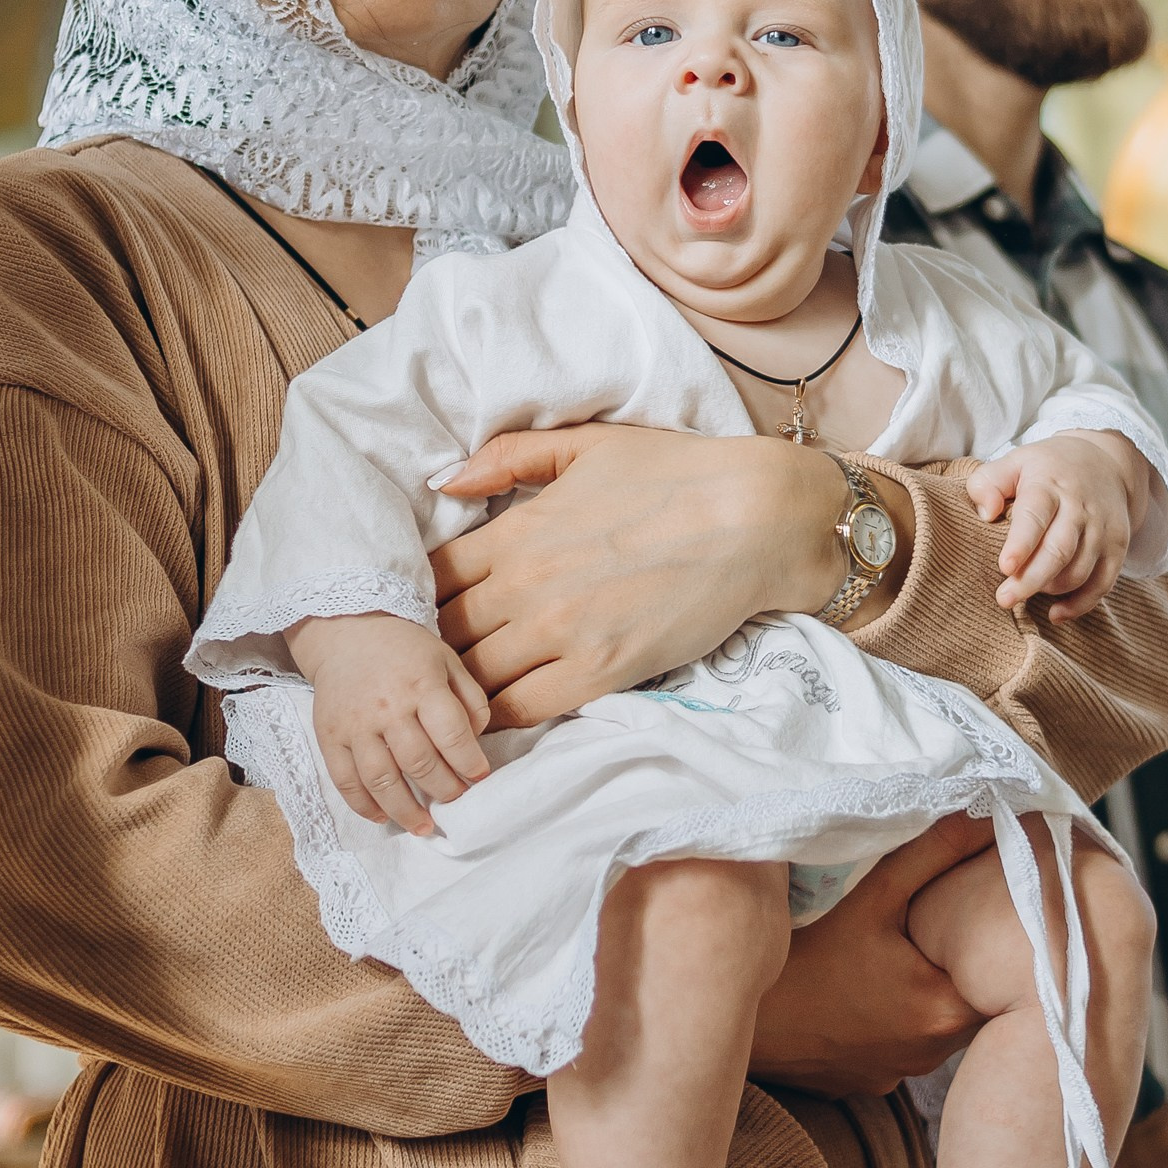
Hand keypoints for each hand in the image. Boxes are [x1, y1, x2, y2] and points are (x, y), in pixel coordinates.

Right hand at [288, 611, 489, 835]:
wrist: (347, 631)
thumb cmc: (405, 650)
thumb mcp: (447, 661)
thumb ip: (469, 700)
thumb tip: (475, 742)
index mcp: (422, 685)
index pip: (452, 735)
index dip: (470, 763)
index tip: (480, 778)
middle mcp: (387, 708)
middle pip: (419, 763)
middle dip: (444, 790)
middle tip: (456, 801)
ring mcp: (355, 725)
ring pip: (382, 780)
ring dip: (405, 810)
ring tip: (424, 826)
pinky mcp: (329, 736)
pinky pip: (345, 780)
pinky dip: (364, 805)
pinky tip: (383, 816)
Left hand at [432, 427, 868, 727]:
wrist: (753, 518)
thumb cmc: (674, 474)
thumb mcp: (586, 446)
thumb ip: (509, 458)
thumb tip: (445, 481)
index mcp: (518, 532)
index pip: (430, 578)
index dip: (414, 599)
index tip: (418, 611)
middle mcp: (527, 587)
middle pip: (442, 636)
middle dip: (428, 652)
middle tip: (426, 665)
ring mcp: (561, 634)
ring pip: (472, 680)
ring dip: (455, 690)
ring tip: (449, 699)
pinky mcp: (600, 672)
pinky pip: (521, 711)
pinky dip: (495, 719)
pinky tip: (489, 720)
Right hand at [748, 815, 988, 1095]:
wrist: (742, 1016)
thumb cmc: (808, 956)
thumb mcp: (873, 897)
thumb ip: (934, 855)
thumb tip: (984, 818)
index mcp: (944, 1012)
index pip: (1000, 979)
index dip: (993, 942)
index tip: (979, 914)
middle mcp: (929, 1055)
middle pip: (968, 1001)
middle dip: (958, 963)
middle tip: (939, 925)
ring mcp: (896, 1074)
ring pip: (933, 1024)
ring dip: (926, 992)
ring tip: (902, 954)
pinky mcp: (867, 1082)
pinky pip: (899, 1045)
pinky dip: (894, 1018)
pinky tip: (869, 990)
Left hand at [968, 431, 1141, 619]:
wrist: (1106, 463)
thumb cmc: (1047, 469)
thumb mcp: (1014, 461)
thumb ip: (989, 482)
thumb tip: (985, 513)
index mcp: (1049, 485)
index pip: (1036, 516)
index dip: (1021, 544)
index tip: (1005, 567)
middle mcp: (1080, 508)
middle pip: (1059, 550)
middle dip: (1031, 579)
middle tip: (1004, 599)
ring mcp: (1102, 529)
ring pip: (1079, 571)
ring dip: (1051, 590)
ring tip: (1024, 594)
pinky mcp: (1118, 547)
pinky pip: (1103, 584)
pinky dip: (1081, 604)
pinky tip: (1057, 613)